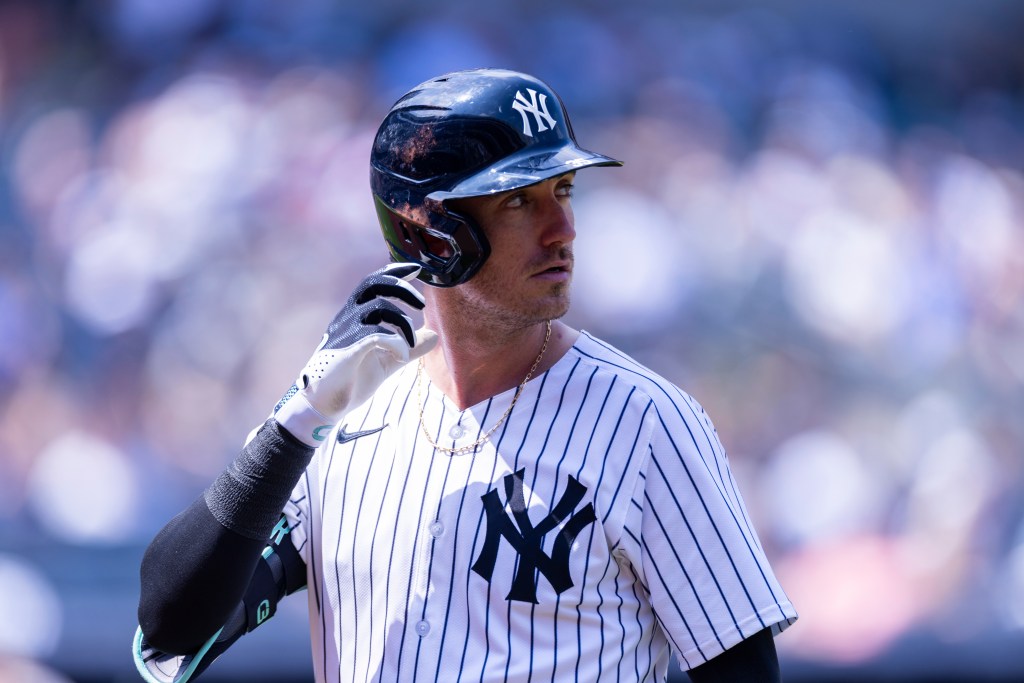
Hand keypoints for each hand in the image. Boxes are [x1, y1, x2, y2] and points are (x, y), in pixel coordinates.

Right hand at [272, 263, 437, 445]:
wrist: (325, 406)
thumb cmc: (352, 380)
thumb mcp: (387, 361)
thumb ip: (409, 347)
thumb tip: (434, 335)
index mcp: (355, 316)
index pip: (373, 282)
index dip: (394, 271)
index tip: (416, 269)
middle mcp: (348, 318)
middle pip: (374, 284)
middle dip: (401, 287)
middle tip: (422, 303)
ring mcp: (346, 332)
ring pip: (378, 306)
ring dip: (403, 322)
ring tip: (410, 345)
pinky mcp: (347, 350)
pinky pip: (377, 334)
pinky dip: (396, 343)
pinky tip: (402, 357)